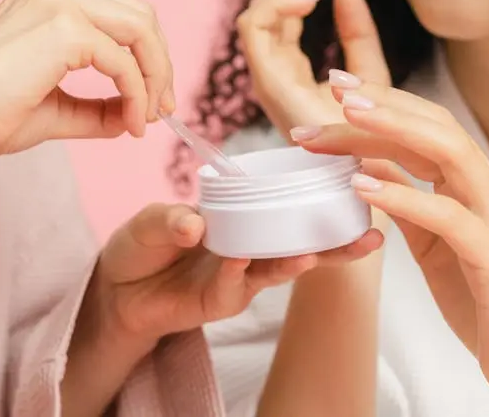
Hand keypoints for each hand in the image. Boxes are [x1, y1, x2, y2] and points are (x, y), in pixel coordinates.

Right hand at [0, 0, 174, 161]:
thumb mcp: (55, 104)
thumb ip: (98, 104)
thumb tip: (137, 114)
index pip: (120, 10)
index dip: (147, 54)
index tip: (153, 99)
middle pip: (139, 13)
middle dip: (160, 63)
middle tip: (162, 110)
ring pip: (141, 29)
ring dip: (155, 77)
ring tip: (147, 119)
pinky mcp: (64, 27)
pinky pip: (123, 62)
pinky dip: (136, 94)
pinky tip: (130, 123)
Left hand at [86, 203, 384, 345]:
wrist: (116, 288)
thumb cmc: (144, 244)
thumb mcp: (154, 218)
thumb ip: (172, 218)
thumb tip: (196, 224)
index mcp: (244, 219)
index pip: (287, 208)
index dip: (318, 200)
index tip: (354, 186)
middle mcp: (249, 249)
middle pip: (301, 245)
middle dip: (336, 243)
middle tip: (372, 235)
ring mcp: (237, 278)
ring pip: (277, 270)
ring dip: (297, 262)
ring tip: (313, 252)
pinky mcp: (218, 302)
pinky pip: (233, 286)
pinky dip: (237, 273)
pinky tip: (241, 260)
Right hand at [236, 0, 389, 139]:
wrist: (371, 175)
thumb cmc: (370, 138)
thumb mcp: (369, 71)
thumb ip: (356, 29)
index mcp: (291, 70)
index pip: (289, 12)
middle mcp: (272, 72)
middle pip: (271, 7)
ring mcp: (266, 78)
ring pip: (258, 11)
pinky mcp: (266, 83)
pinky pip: (253, 29)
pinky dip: (277, 5)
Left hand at [294, 71, 488, 404]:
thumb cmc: (483, 300)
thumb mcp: (433, 243)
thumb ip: (407, 202)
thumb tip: (366, 166)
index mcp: (477, 185)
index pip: (429, 126)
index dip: (384, 103)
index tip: (336, 88)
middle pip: (436, 127)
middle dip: (383, 103)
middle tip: (334, 87)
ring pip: (450, 153)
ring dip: (394, 130)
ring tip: (347, 116)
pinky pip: (447, 216)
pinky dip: (402, 197)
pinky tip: (361, 185)